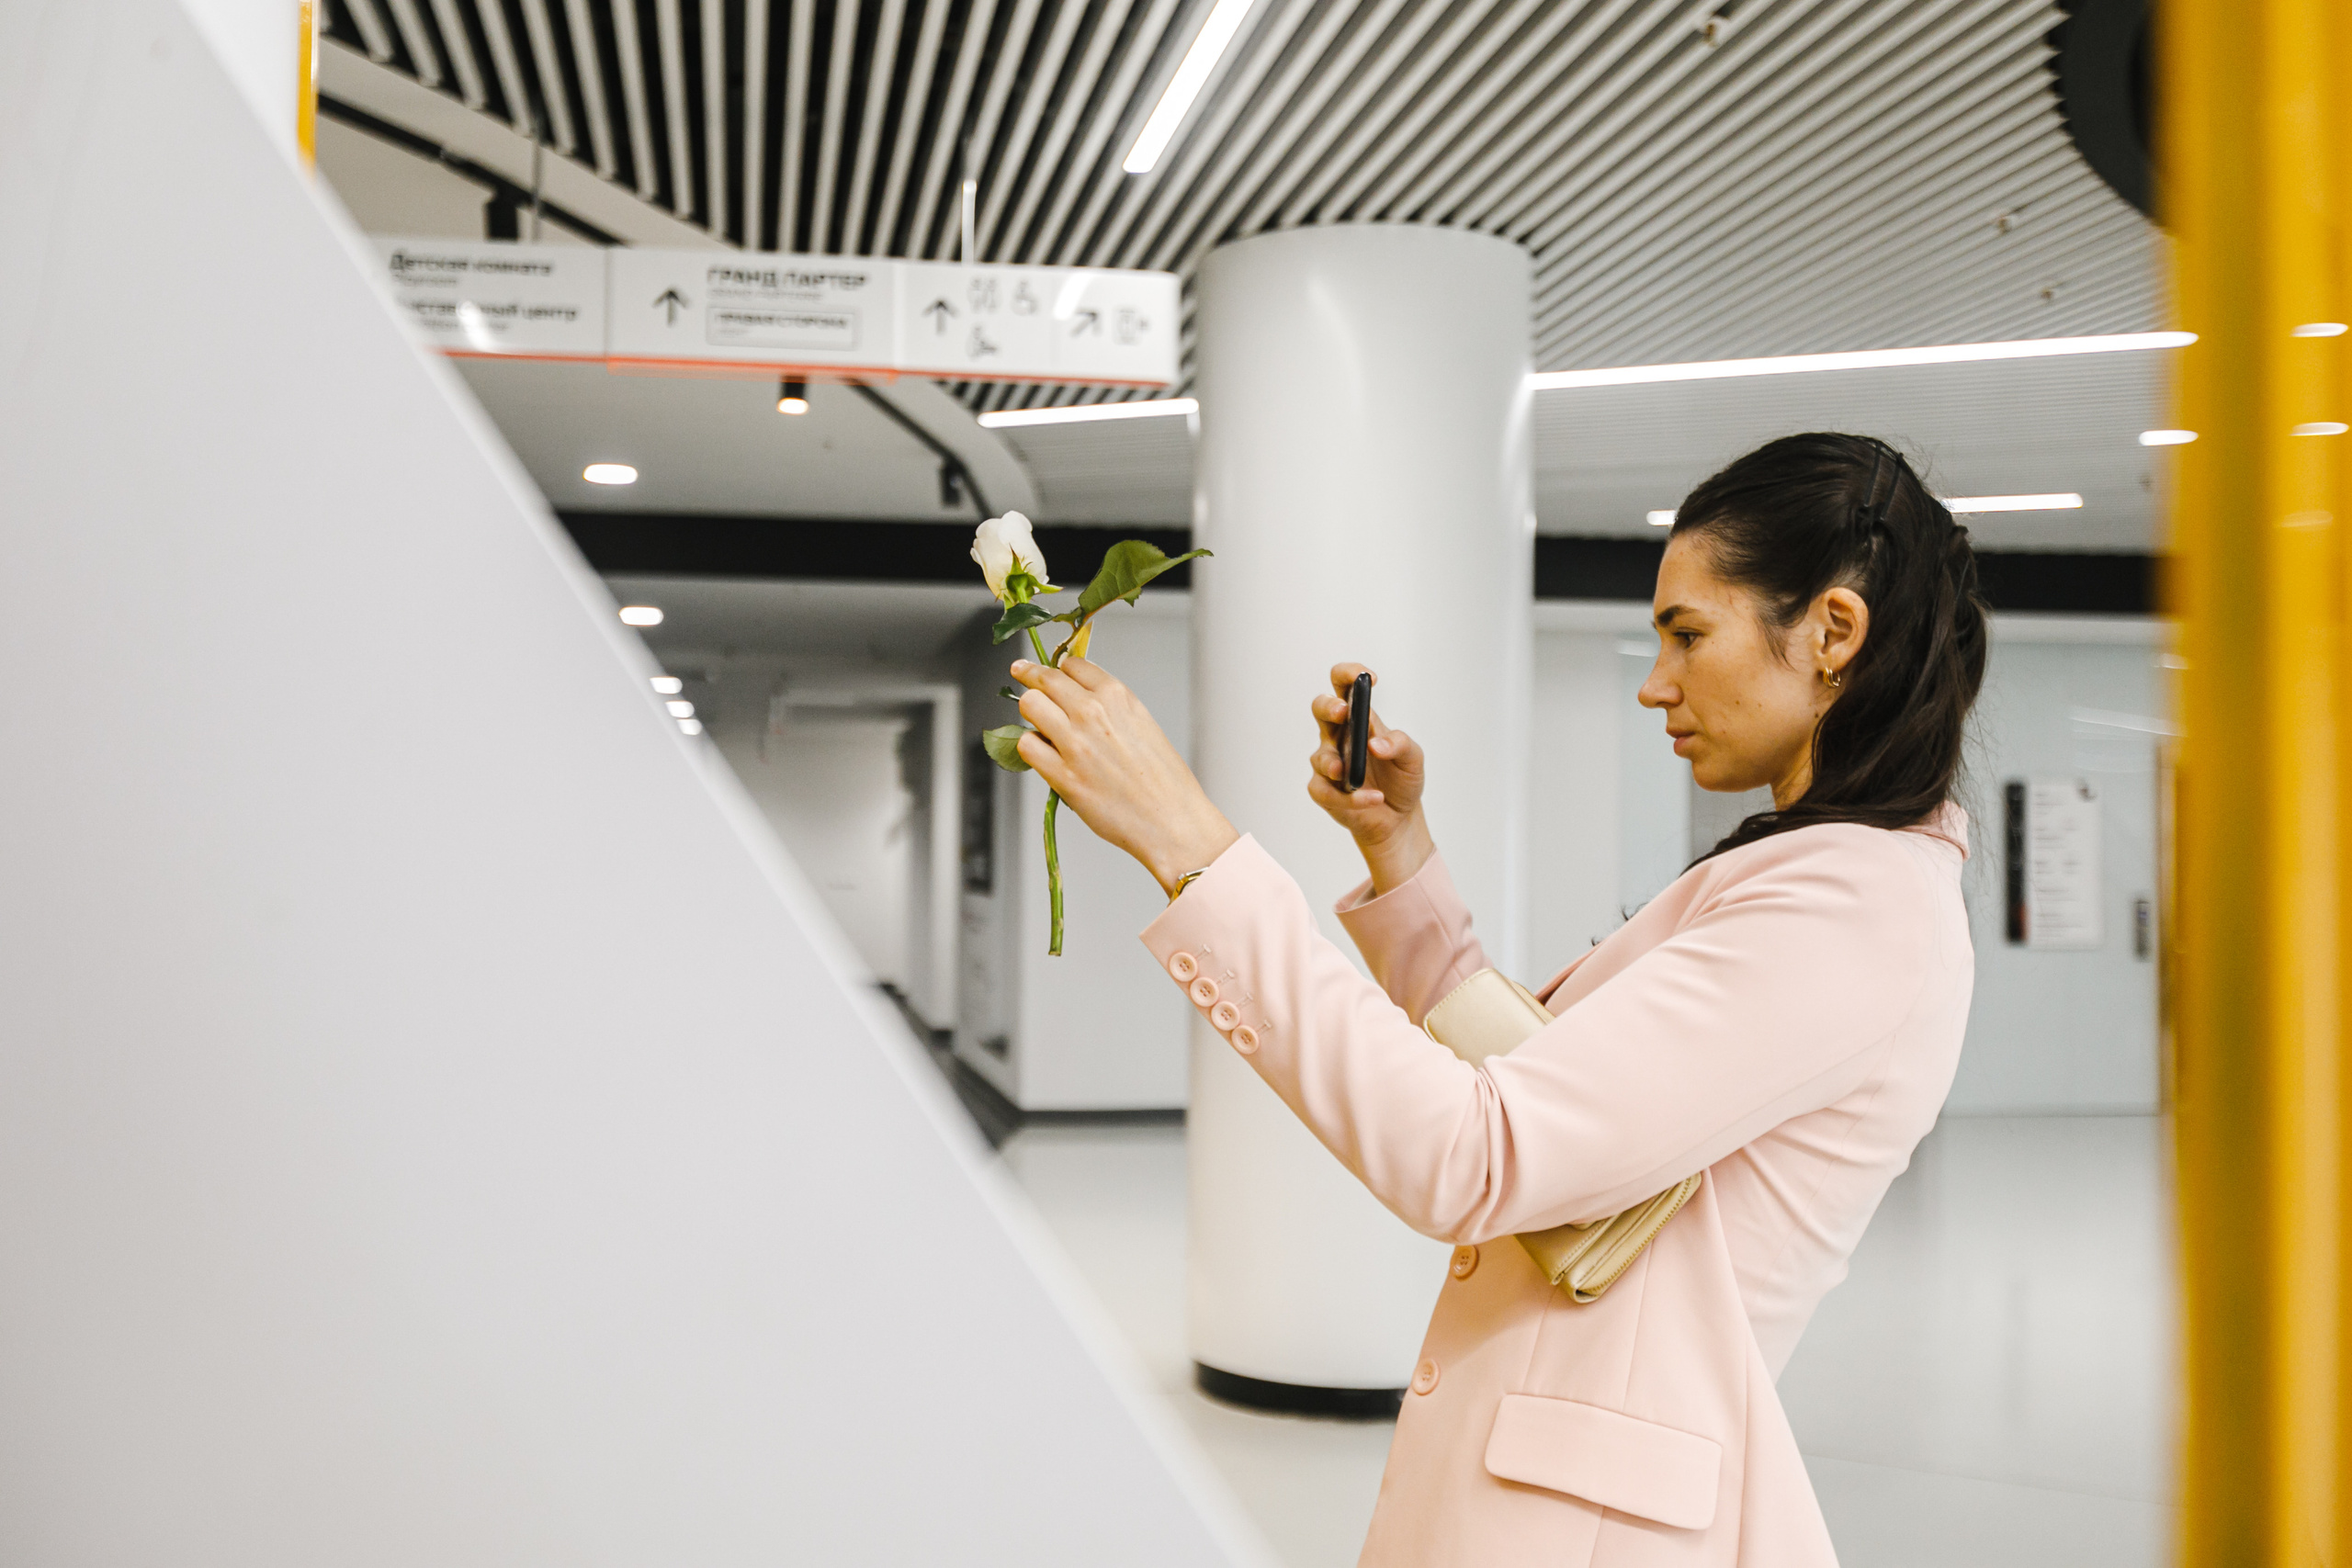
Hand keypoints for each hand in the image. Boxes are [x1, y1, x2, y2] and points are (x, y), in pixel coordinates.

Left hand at [1010, 657, 1238, 897]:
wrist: (1172, 820)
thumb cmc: (1164, 780)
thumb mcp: (1143, 724)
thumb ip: (1111, 707)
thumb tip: (1079, 698)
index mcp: (1117, 697)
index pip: (1073, 664)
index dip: (1059, 668)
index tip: (1049, 670)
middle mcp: (1093, 713)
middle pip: (1044, 679)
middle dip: (1030, 676)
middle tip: (1020, 672)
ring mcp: (1075, 743)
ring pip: (1029, 705)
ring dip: (1030, 711)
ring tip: (1037, 722)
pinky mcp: (1062, 775)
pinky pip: (1027, 745)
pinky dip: (1030, 746)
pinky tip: (1042, 753)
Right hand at [1307, 665, 1434, 895]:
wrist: (1399, 818)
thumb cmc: (1401, 779)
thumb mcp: (1413, 758)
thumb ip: (1400, 743)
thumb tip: (1375, 744)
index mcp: (1359, 719)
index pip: (1344, 685)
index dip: (1350, 674)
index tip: (1369, 678)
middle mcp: (1339, 736)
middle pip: (1321, 708)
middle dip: (1329, 707)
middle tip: (1343, 712)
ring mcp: (1329, 763)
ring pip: (1319, 755)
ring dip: (1332, 762)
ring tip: (1345, 771)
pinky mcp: (1324, 791)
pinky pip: (1326, 791)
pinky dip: (1350, 797)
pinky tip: (1372, 798)